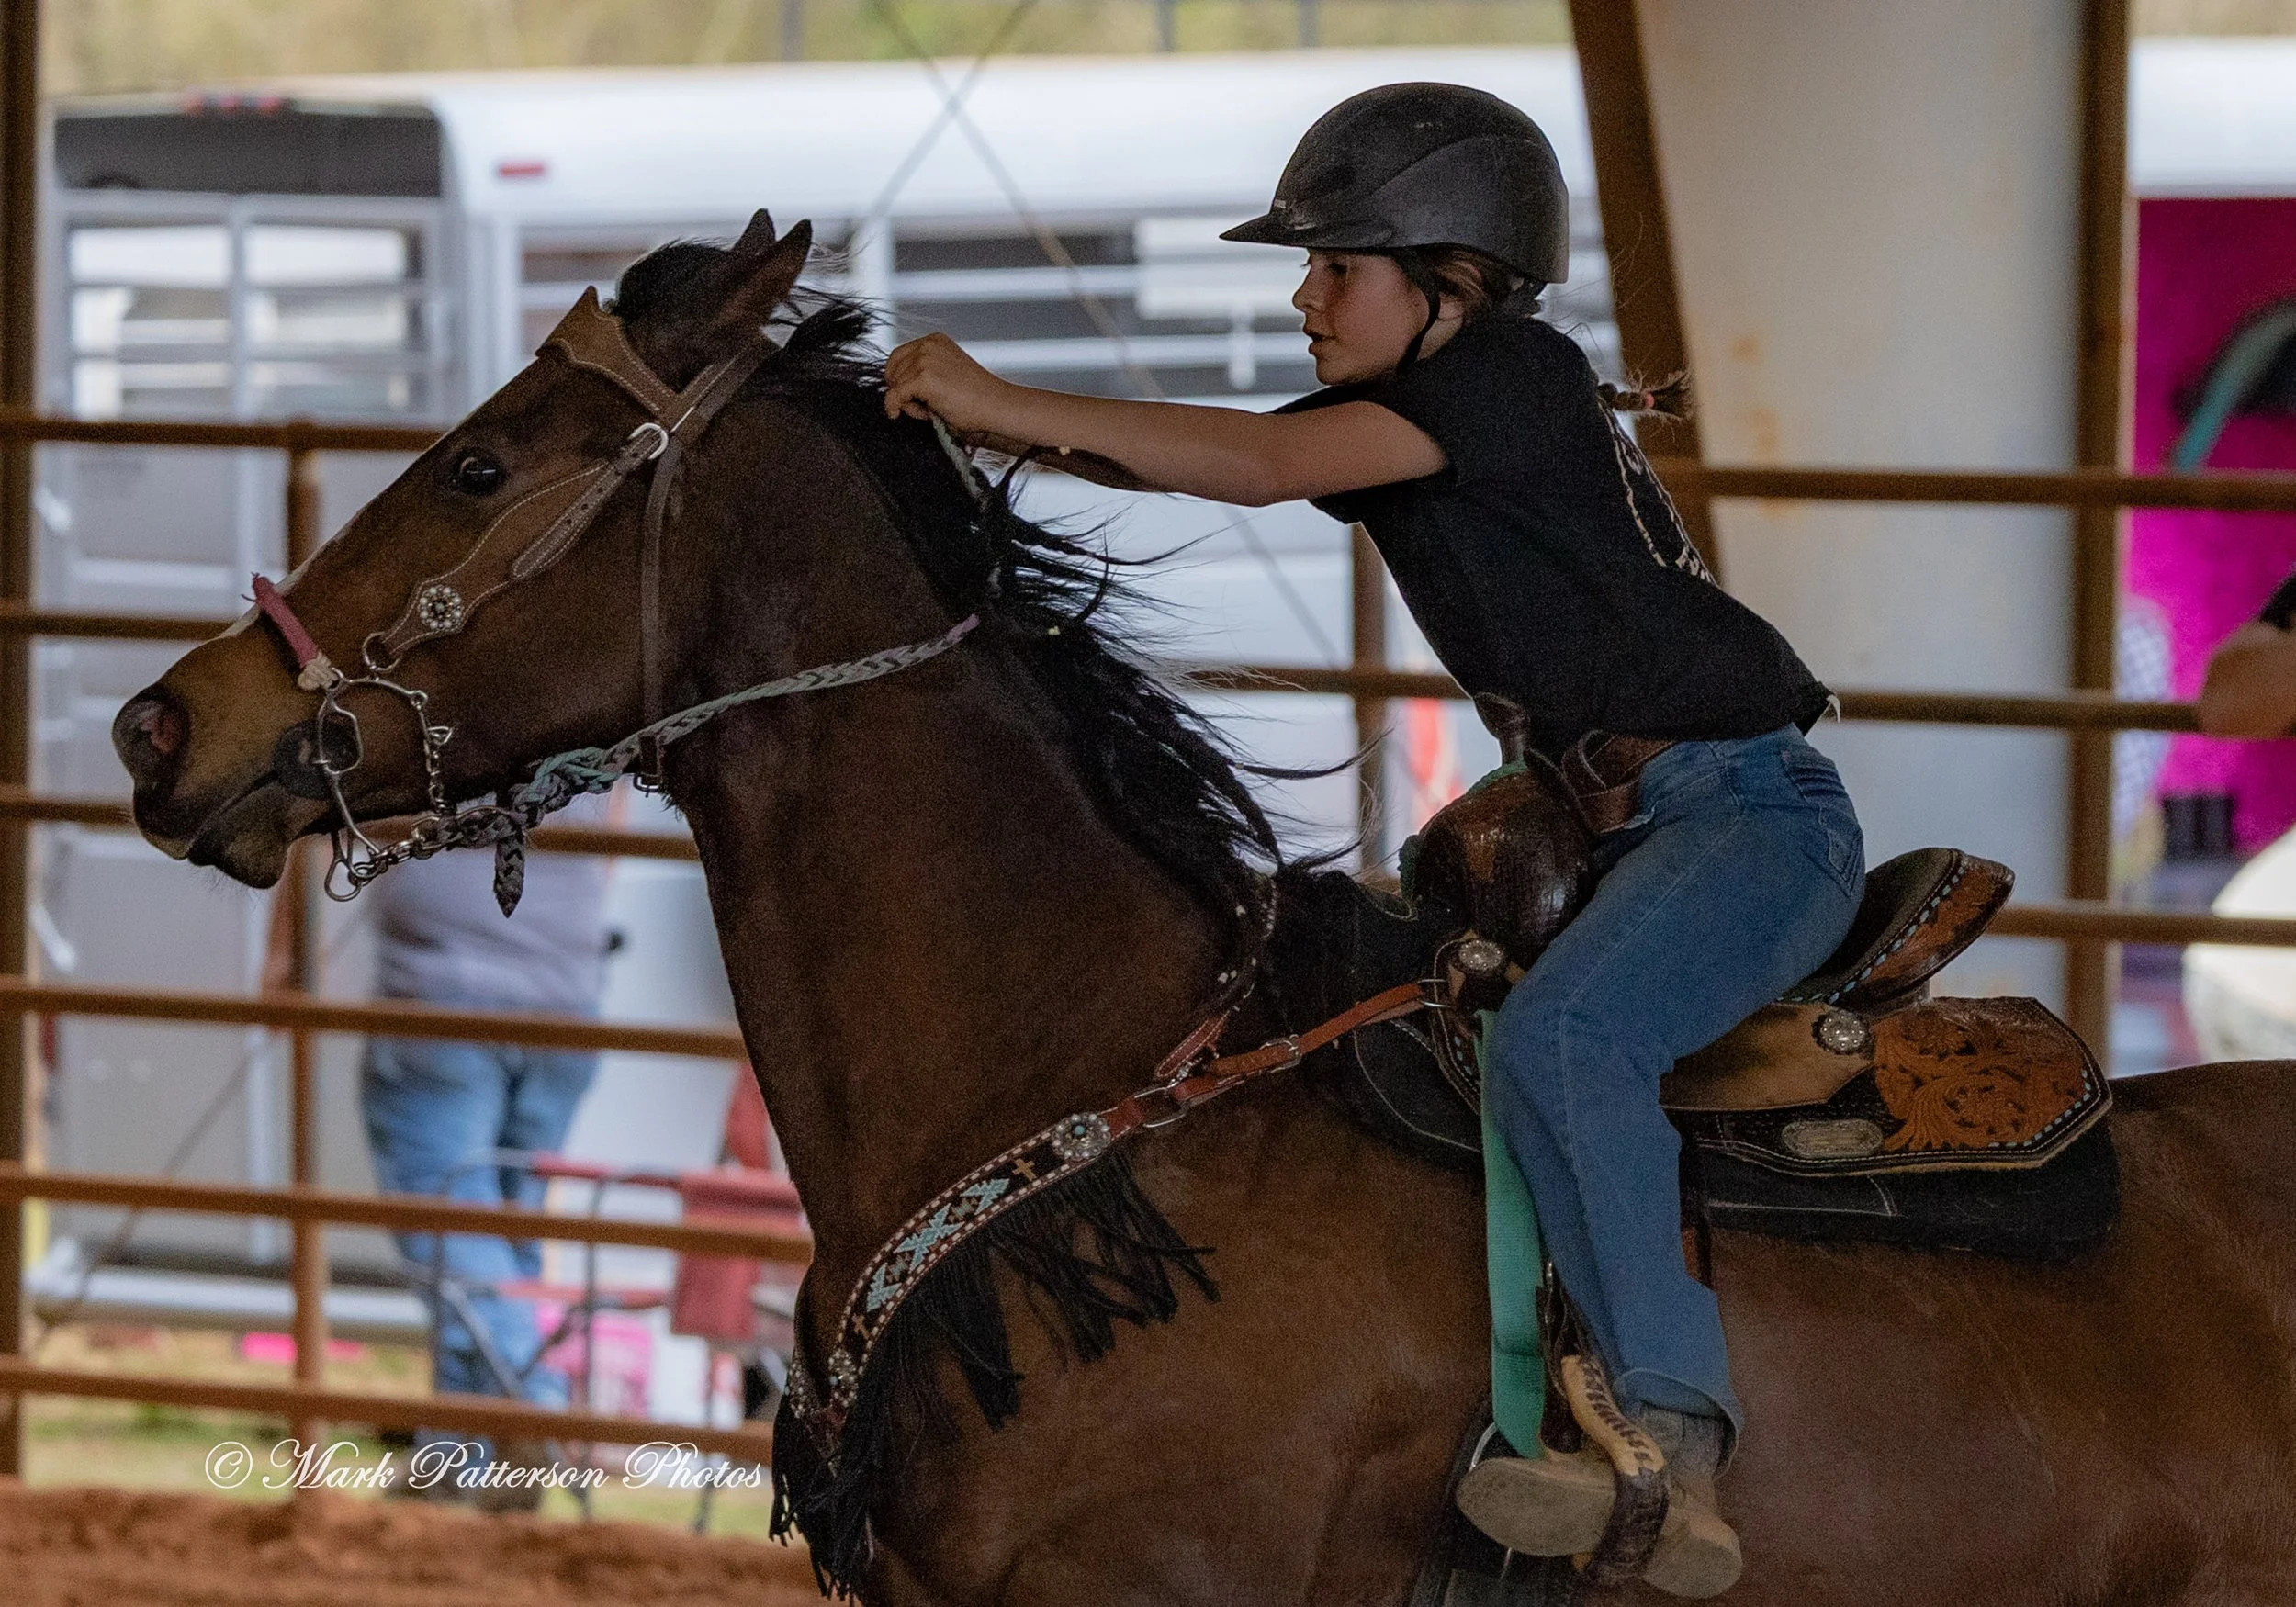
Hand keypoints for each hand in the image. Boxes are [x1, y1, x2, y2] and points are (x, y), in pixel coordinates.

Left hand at [883, 332, 1012, 431]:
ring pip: (895, 385)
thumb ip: (924, 371)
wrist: (995, 405)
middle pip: (893, 370)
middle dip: (902, 391)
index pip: (898, 356)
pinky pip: (895, 396)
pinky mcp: (923, 378)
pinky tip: (902, 414)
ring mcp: (925, 360)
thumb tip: (897, 385)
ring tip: (932, 408)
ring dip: (907, 402)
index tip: (902, 391)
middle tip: (923, 405)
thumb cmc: (977, 396)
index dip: (896, 377)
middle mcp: (928, 346)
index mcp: (935, 341)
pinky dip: (894, 407)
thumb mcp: (947, 372)